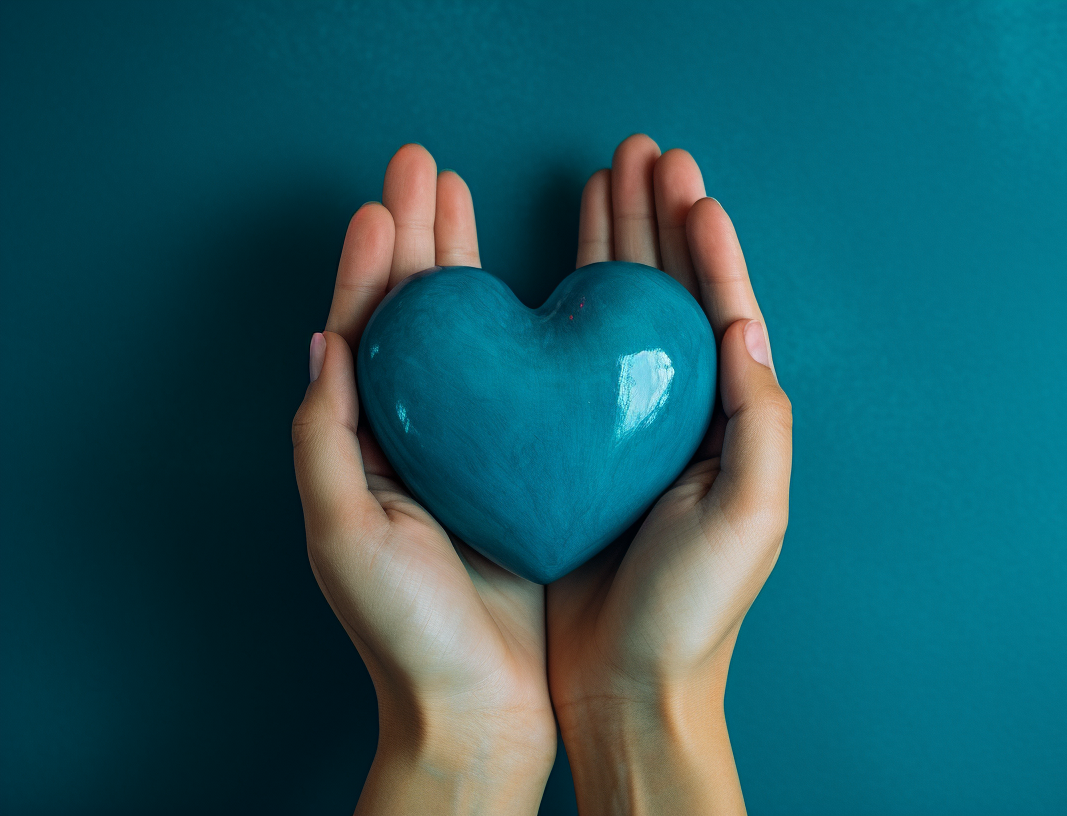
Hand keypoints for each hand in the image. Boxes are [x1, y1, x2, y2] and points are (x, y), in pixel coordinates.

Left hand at [292, 145, 554, 814]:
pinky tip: (545, 283)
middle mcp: (421, 435)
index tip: (391, 194)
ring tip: (471, 194)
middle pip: (418, 314)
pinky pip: (527, 378)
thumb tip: (326, 336)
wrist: (481, 707)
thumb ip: (325, 435)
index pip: (368, 328)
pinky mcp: (531, 468)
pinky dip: (529, 322)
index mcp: (367, 442)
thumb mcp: (343, 533)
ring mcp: (477, 448)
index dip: (376, 258)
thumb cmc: (403, 632)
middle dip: (420, 234)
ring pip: (471, 333)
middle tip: (427, 164)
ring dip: (468, 260)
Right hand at [548, 135, 793, 814]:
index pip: (724, 312)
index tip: (686, 186)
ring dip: (616, 246)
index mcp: (731, 423)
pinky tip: (551, 270)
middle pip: (671, 296)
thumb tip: (743, 324)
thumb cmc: (693, 611)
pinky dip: (565, 308)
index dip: (707, 247)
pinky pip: (569, 361)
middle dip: (658, 221)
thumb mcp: (750, 515)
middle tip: (640, 153)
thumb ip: (757, 417)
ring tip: (602, 180)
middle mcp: (681, 415)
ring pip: (622, 316)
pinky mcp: (572, 452)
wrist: (622, 686)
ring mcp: (624, 429)